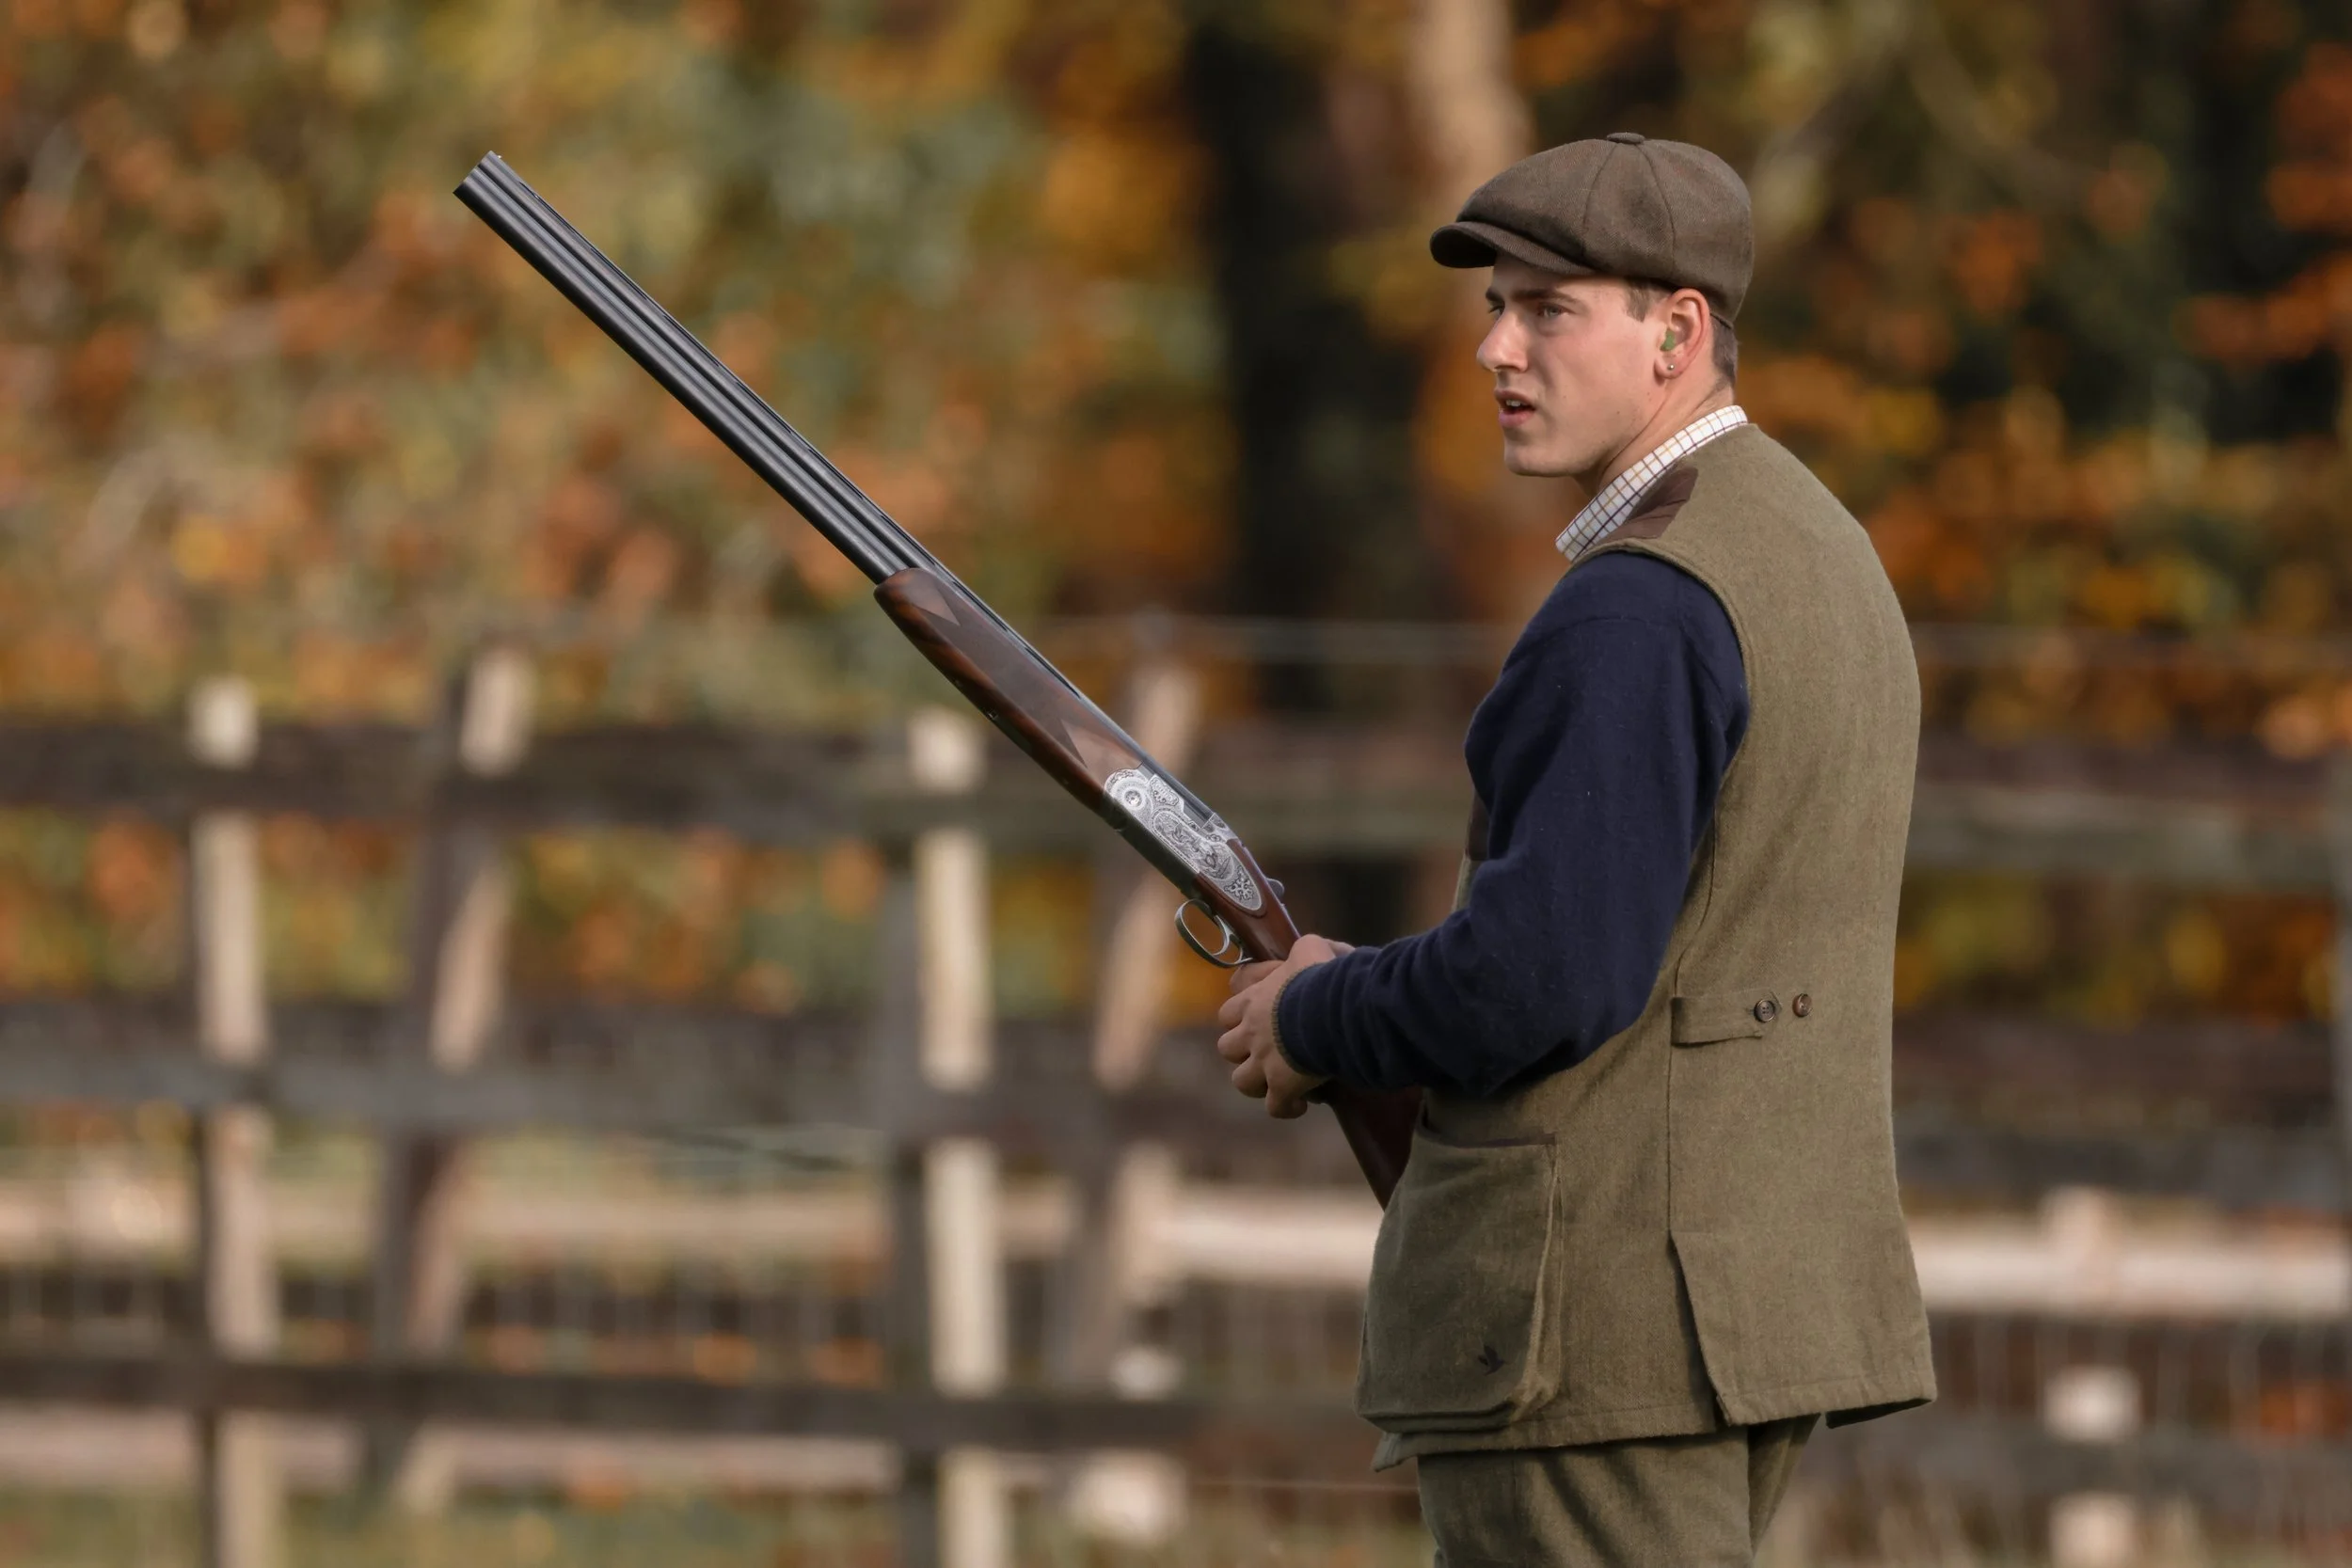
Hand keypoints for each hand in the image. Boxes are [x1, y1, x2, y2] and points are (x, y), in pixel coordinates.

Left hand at [1215, 934, 1349, 1117]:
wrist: (1333, 1010)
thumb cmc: (1321, 977)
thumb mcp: (1311, 948)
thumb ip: (1307, 948)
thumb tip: (1321, 950)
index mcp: (1253, 1001)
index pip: (1228, 1011)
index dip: (1239, 1017)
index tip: (1258, 1018)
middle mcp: (1251, 1033)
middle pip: (1227, 1047)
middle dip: (1243, 1051)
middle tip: (1268, 1051)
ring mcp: (1264, 1063)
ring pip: (1241, 1081)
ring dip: (1257, 1081)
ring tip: (1276, 1081)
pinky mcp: (1282, 1087)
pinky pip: (1275, 1107)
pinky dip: (1285, 1107)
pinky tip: (1300, 1104)